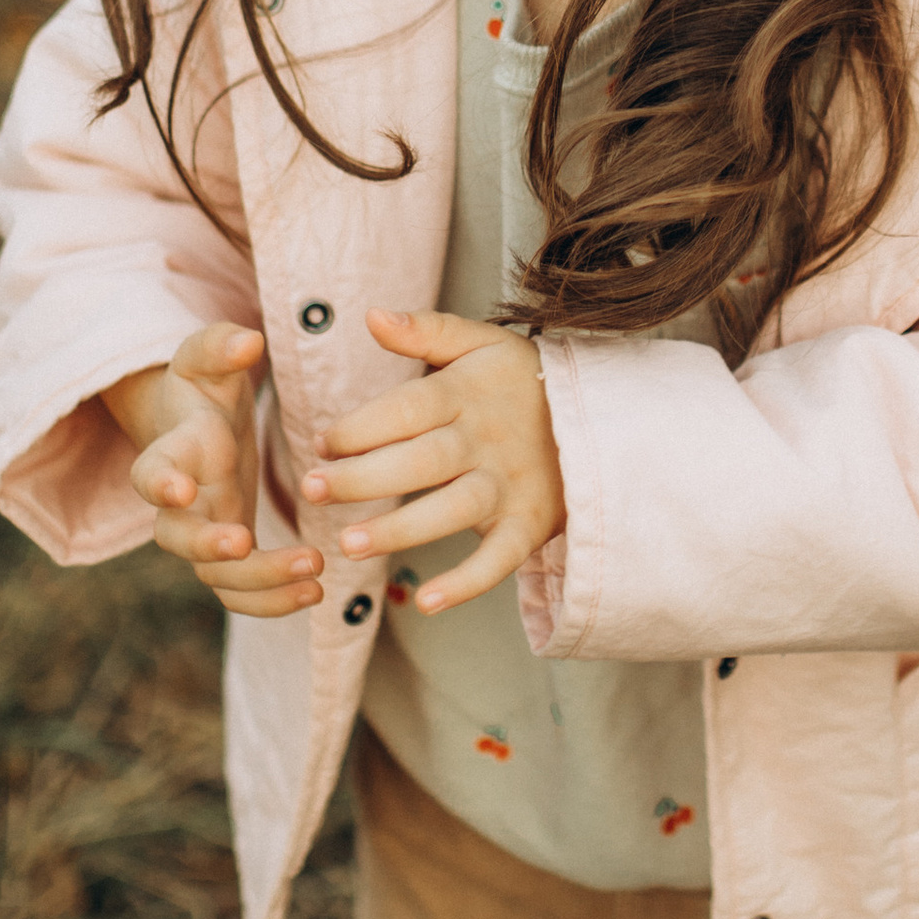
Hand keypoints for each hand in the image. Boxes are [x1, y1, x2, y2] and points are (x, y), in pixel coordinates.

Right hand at [103, 322, 323, 619]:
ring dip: (261, 582)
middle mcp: (182, 503)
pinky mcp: (230, 554)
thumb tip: (248, 341)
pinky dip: (273, 602)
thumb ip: (221, 346)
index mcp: (173, 453)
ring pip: (215, 578)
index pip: (149, 473)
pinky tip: (316, 594)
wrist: (200, 426)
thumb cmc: (204, 388)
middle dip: (208, 547)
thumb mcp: (208, 358)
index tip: (180, 490)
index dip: (158, 484)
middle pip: (176, 540)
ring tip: (315, 576)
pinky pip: (241, 593)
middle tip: (245, 544)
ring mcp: (203, 533)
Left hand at [302, 308, 563, 613]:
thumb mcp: (483, 344)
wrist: (606, 419)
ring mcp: (511, 486)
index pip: (409, 409)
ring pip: (453, 510)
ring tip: (348, 543)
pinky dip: (467, 584)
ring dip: (401, 529)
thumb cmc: (523, 383)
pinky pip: (499, 559)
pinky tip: (425, 602)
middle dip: (363, 478)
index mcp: (469, 394)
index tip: (323, 444)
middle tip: (312, 490)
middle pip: (421, 461)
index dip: (361, 426)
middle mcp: (488, 440)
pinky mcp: (529, 526)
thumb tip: (372, 316)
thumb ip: (427, 331)